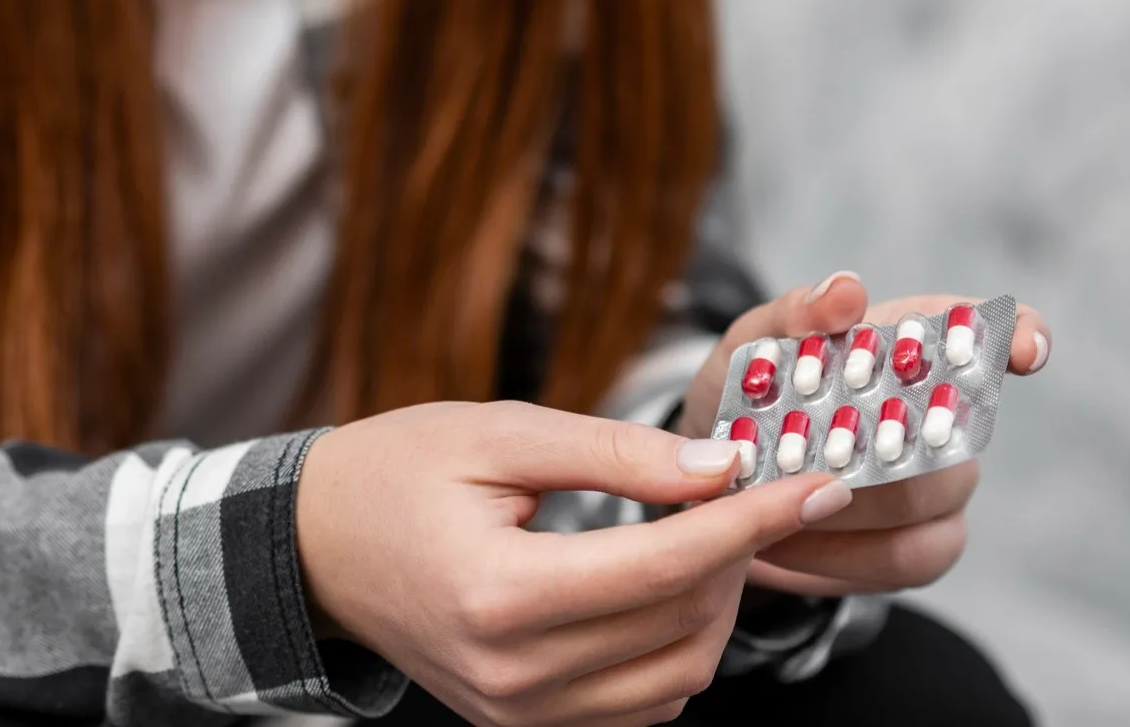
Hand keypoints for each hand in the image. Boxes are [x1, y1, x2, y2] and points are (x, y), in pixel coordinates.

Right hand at [298, 401, 852, 726]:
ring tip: (705, 534)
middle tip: (750, 486)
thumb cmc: (395, 473)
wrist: (316, 546)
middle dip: (740, 551)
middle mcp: (510, 674)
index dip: (754, 519)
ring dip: (717, 605)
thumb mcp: (500, 432)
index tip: (813, 479)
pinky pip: (641, 707)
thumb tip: (723, 467)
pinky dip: (676, 649)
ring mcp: (517, 713)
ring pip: (678, 677)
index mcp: (497, 593)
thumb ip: (615, 452)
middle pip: (683, 623)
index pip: (666, 565)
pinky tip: (665, 586)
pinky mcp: (522, 726)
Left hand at [676, 275, 1052, 596]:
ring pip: (927, 503)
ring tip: (774, 503)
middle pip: (953, 435)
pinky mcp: (921, 547)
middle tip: (808, 455)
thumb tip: (846, 291)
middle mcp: (941, 414)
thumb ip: (793, 315)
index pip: (985, 330)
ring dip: (845, 507)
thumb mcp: (750, 347)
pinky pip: (905, 561)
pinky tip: (787, 544)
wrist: (719, 475)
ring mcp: (940, 484)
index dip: (1020, 336)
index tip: (1024, 352)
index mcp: (908, 344)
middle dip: (877, 448)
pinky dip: (840, 557)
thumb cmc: (747, 396)